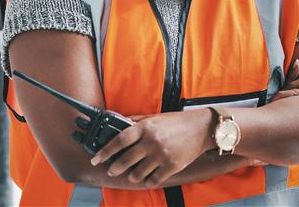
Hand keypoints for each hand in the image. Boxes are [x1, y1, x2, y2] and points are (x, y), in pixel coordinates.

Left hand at [89, 110, 211, 187]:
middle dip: (115, 168)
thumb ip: (137, 121)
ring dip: (131, 176)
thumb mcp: (155, 117)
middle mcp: (152, 141)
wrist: (202, 129)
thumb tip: (119, 124)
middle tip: (111, 170)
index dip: (105, 151)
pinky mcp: (172, 166)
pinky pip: (153, 180)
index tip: (96, 159)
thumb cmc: (177, 122)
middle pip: (125, 160)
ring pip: (138, 173)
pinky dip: (147, 181)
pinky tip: (146, 178)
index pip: (119, 140)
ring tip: (131, 174)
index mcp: (145, 127)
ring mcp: (162, 155)